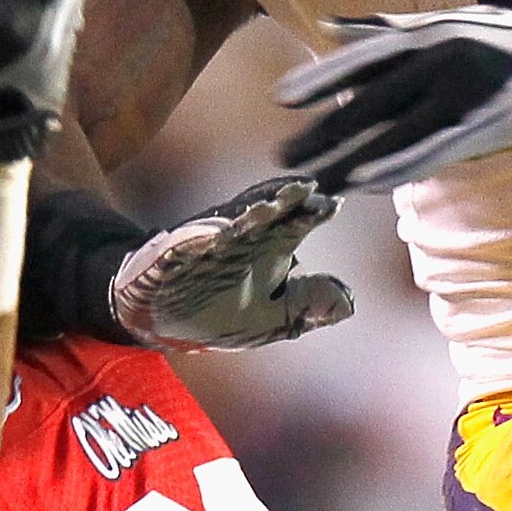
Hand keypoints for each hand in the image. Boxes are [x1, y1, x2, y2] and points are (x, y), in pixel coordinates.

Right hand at [111, 176, 352, 346]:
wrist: (162, 314)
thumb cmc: (220, 312)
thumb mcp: (274, 318)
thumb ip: (308, 305)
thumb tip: (349, 302)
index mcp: (271, 249)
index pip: (298, 223)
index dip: (314, 213)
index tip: (333, 206)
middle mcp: (248, 238)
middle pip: (275, 212)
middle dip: (293, 202)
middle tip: (313, 193)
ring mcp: (219, 241)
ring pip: (244, 218)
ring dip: (266, 205)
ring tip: (286, 194)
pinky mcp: (191, 250)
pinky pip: (209, 236)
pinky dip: (227, 228)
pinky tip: (245, 218)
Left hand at [280, 5, 511, 193]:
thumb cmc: (506, 41)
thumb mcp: (443, 21)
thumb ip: (384, 27)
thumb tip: (328, 24)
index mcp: (425, 35)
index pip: (360, 58)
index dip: (320, 78)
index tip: (282, 100)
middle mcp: (436, 60)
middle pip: (368, 102)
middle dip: (324, 132)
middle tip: (283, 156)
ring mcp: (461, 94)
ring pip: (393, 133)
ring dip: (350, 160)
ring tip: (315, 182)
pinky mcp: (485, 126)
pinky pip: (433, 151)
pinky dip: (398, 167)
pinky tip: (367, 183)